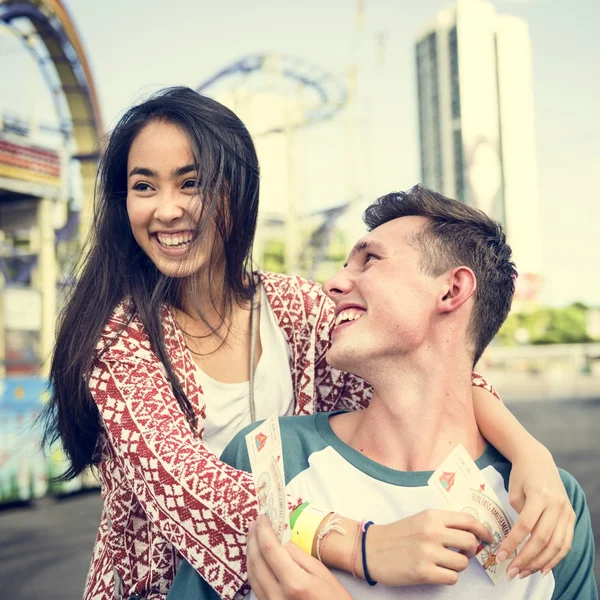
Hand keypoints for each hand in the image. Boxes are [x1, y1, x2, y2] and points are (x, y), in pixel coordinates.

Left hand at [247, 515, 352, 599]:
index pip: (270, 549)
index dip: (264, 529)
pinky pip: (255, 585)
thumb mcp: (321, 572)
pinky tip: (256, 556)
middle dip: (253, 537)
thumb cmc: (334, 599)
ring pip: (251, 573)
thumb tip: (280, 537)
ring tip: (253, 535)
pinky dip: (253, 567)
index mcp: (294, 583)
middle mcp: (277, 595)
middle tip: (255, 522)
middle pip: (256, 560)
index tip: (263, 516)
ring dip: (250, 551)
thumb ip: (297, 554)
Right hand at [367, 510, 493, 585]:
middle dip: (471, 551)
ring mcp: (428, 552)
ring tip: (443, 562)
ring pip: (463, 563)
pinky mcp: (424, 572)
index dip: (483, 530)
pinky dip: (448, 577)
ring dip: (457, 566)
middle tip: (463, 553)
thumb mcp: (420, 520)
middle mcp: (432, 532)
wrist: (371, 549)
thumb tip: (471, 534)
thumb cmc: (397, 535)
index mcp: (432, 516)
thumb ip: (443, 524)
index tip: (487, 538)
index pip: (468, 520)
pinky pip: (452, 578)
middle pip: (470, 542)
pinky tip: (436, 572)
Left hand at [496, 446, 574, 578]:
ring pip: (557, 545)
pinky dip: (555, 558)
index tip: (500, 556)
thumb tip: (519, 541)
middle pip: (542, 539)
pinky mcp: (571, 516)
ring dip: (540, 563)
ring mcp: (567, 511)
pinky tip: (543, 569)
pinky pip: (566, 543)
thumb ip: (518, 515)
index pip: (526, 526)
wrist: (538, 460)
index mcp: (540, 496)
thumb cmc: (521, 475)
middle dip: (525, 559)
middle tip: (511, 572)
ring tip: (523, 573)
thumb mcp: (514, 491)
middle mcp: (557, 505)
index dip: (513, 543)